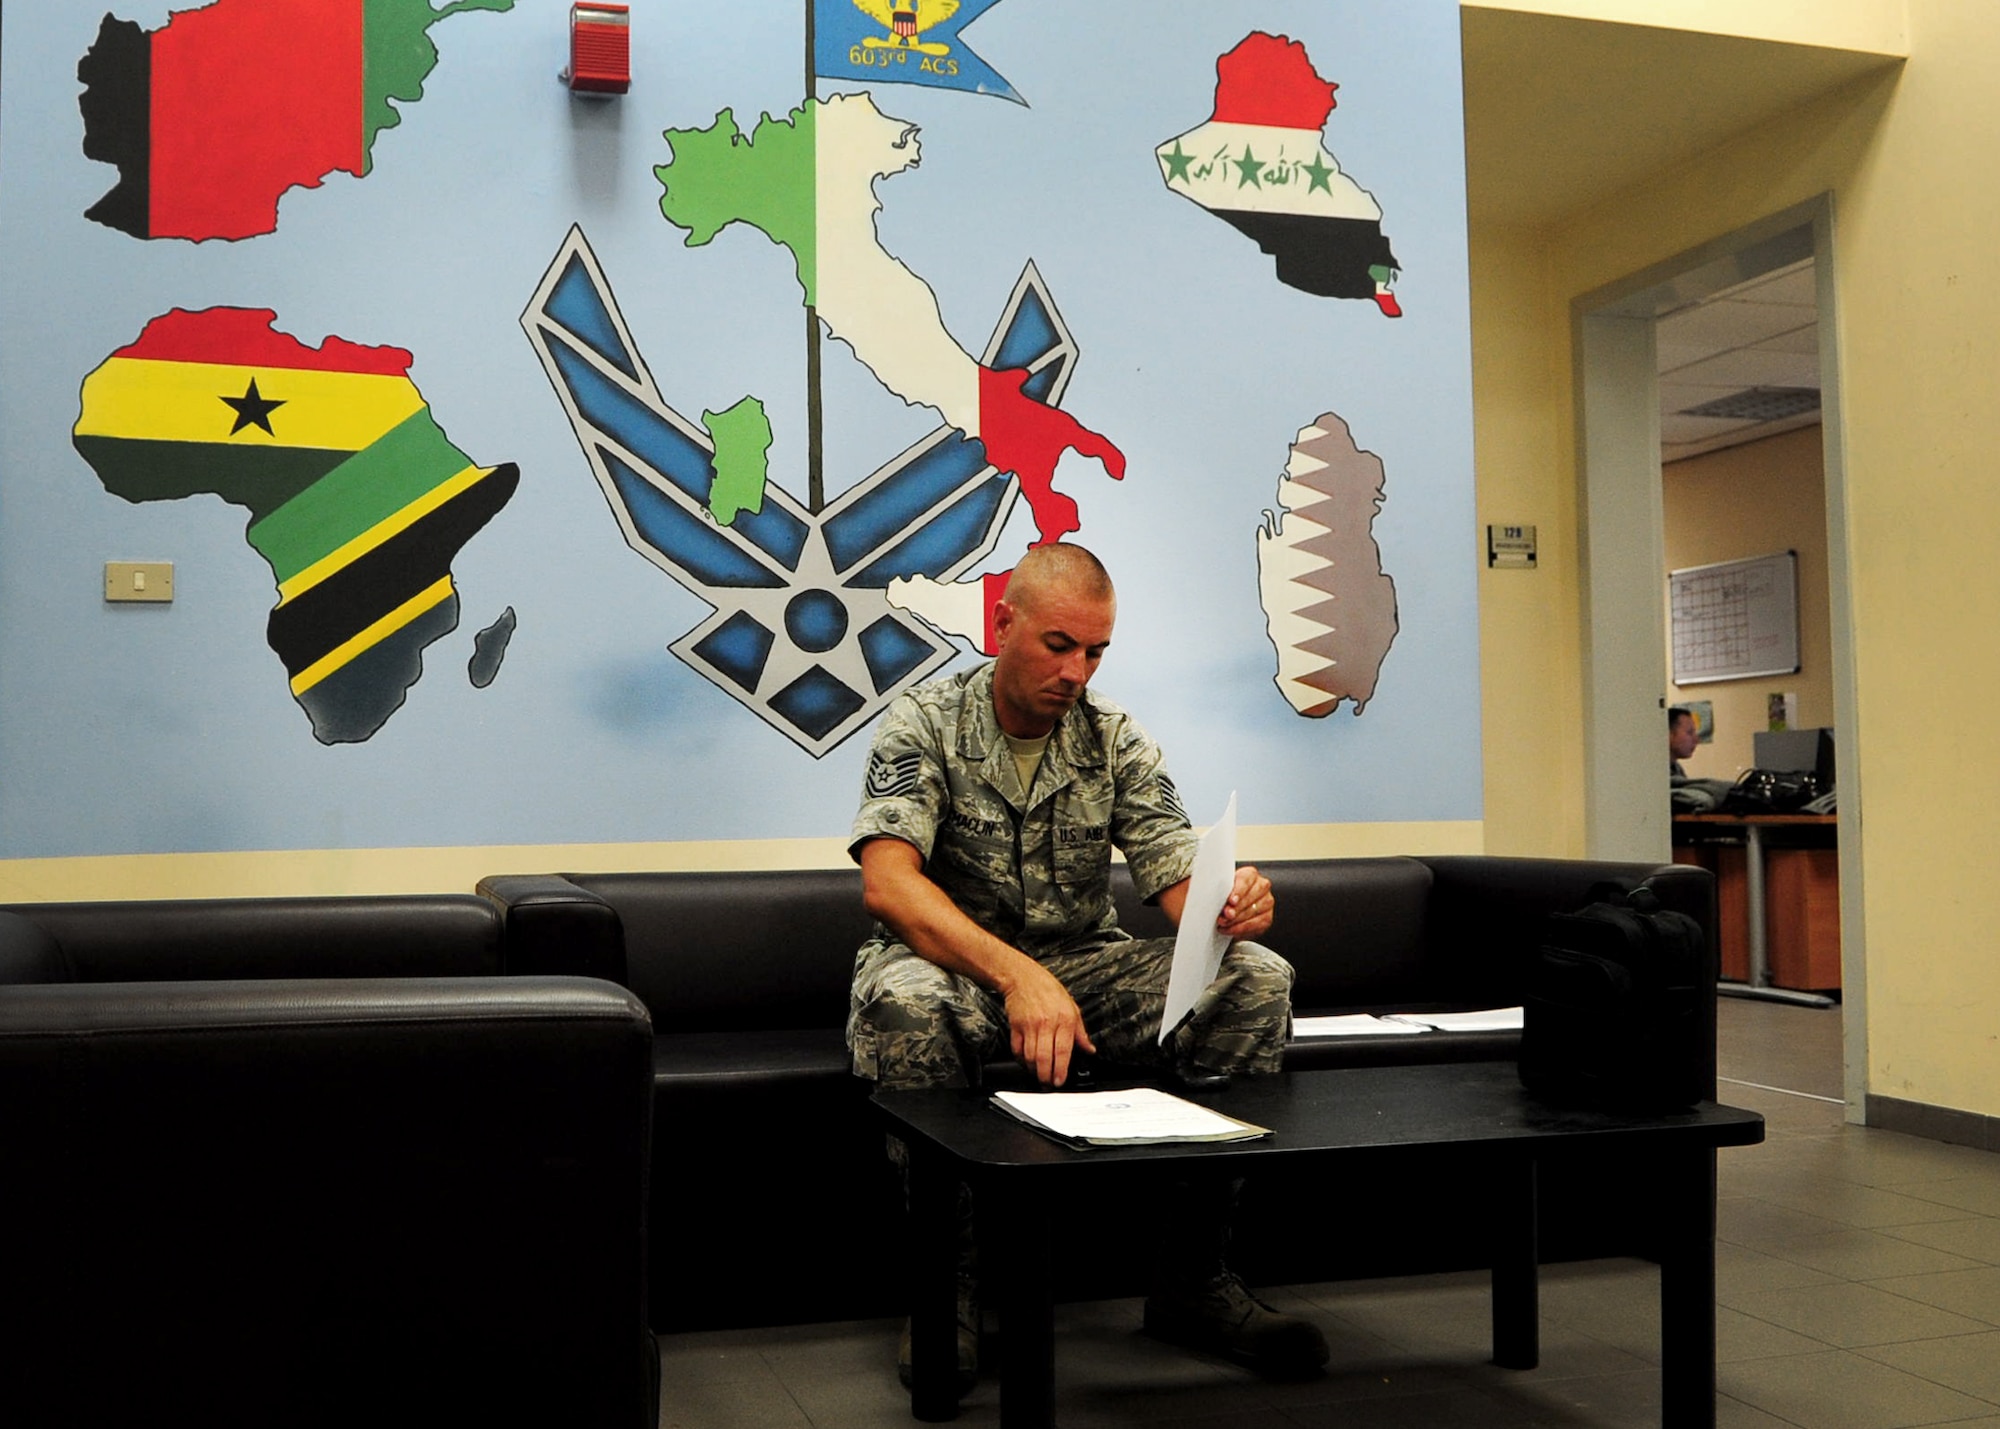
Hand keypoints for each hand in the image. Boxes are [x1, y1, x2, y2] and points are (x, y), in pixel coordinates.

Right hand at [1000, 957, 1095, 1086]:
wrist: (1023, 977)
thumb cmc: (1049, 991)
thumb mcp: (1072, 1008)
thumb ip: (1080, 1032)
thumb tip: (1089, 1050)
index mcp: (1064, 1019)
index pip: (1063, 1051)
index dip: (1060, 1070)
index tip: (1060, 1081)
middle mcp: (1046, 1023)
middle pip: (1044, 1057)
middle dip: (1046, 1076)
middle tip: (1049, 1084)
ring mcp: (1029, 1025)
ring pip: (1030, 1056)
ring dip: (1034, 1070)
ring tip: (1039, 1076)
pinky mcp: (1015, 1026)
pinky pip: (1017, 1049)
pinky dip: (1021, 1060)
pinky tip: (1027, 1063)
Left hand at [1216, 865, 1274, 940]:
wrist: (1225, 908)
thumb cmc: (1219, 895)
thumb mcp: (1213, 887)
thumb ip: (1210, 886)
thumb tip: (1201, 888)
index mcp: (1250, 874)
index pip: (1246, 880)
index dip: (1238, 891)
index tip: (1230, 901)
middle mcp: (1261, 886)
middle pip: (1251, 897)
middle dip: (1236, 909)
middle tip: (1223, 916)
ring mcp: (1266, 903)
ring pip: (1253, 913)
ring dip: (1236, 920)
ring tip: (1222, 924)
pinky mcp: (1266, 919)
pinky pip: (1255, 926)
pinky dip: (1239, 930)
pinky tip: (1228, 929)